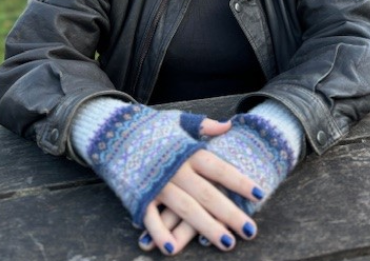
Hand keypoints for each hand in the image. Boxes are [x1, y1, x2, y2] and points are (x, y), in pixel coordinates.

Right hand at [138, 118, 261, 255]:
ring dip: (206, 227)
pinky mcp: (138, 195)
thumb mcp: (177, 121)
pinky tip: (173, 249)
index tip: (259, 194)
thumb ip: (203, 126)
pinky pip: (150, 217)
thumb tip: (229, 126)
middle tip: (250, 230)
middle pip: (207, 194)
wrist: (110, 130)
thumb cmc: (148, 127)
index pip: (219, 168)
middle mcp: (175, 169)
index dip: (239, 181)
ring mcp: (157, 184)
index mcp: (187, 151)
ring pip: (185, 209)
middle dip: (230, 213)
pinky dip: (160, 233)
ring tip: (227, 243)